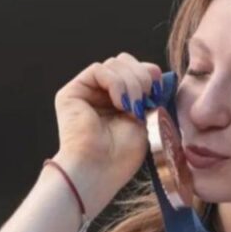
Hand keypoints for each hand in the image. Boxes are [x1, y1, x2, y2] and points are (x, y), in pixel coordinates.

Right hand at [51, 53, 162, 215]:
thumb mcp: (146, 117)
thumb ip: (149, 93)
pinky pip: (98, 69)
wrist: (101, 170)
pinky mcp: (71, 93)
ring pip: (114, 63)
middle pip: (124, 61)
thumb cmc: (123, 154)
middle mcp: (100, 94)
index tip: (159, 89)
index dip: (148, 73)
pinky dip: (116, 83)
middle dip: (141, 77)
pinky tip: (120, 104)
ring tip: (133, 107)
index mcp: (118, 100)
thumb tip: (156, 71)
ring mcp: (85, 92)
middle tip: (146, 101)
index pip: (134, 69)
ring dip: (131, 83)